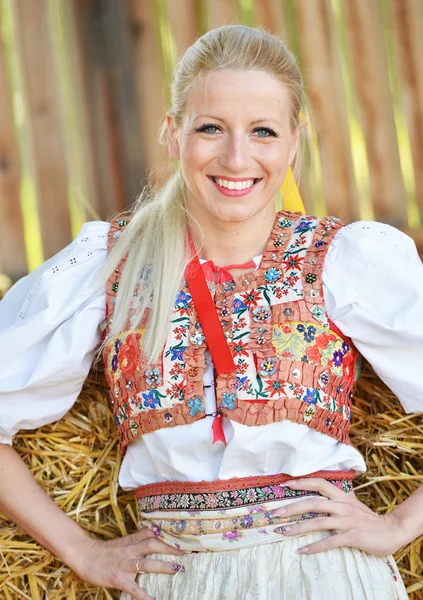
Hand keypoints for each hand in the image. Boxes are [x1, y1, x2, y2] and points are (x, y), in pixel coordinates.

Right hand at [71, 527, 184, 598]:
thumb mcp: (123, 541)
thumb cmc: (105, 550)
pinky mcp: (119, 579)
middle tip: (185, 551)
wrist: (85, 556)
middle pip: (152, 545)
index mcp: (131, 541)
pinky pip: (134, 589)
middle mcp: (130, 551)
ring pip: (147, 564)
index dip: (165, 532)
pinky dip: (144, 596)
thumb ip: (138, 538)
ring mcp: (125, 565)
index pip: (151, 533)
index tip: (180, 534)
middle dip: (170, 548)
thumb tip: (155, 533)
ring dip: (164, 566)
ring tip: (177, 569)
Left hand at [271, 478, 404, 555]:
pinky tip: (302, 551)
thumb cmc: (368, 519)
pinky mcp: (351, 536)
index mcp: (342, 496)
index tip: (285, 484)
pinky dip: (314, 546)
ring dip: (298, 527)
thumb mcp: (352, 504)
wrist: (391, 530)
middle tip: (275, 513)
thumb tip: (319, 495)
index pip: (319, 483)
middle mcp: (342, 506)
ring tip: (282, 531)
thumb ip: (337, 499)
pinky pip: (329, 541)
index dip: (302, 482)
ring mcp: (347, 521)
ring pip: (318, 521)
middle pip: (313, 502)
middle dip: (292, 507)